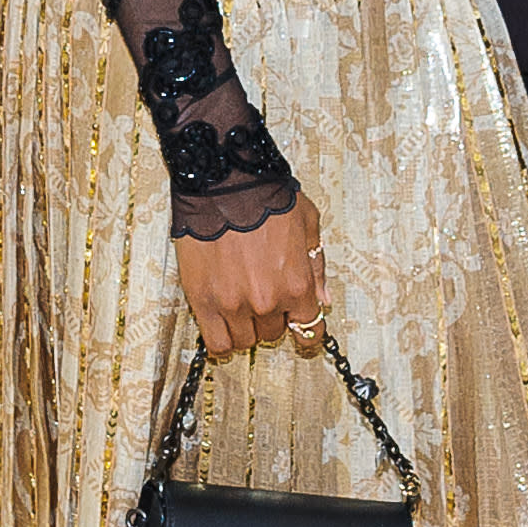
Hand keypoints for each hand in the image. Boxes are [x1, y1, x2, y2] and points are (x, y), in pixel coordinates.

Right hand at [177, 195, 326, 355]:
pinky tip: (222, 325)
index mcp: (296, 284)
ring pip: (245, 342)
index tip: (298, 326)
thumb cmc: (265, 197)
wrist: (223, 182)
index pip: (309, 330)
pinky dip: (221, 342)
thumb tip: (324, 300)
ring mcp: (234, 305)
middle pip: (273, 334)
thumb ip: (317, 268)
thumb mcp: (308, 224)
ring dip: (245, 328)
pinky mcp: (203, 302)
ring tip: (239, 306)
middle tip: (262, 297)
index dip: (305, 330)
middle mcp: (267, 301)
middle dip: (271, 319)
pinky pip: (216, 344)